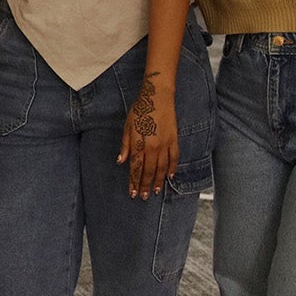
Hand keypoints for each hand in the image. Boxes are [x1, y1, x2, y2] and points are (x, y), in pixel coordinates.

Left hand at [118, 75, 178, 197]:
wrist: (158, 98)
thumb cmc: (140, 111)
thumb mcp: (127, 127)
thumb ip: (125, 145)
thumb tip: (120, 161)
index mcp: (139, 145)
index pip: (135, 168)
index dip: (133, 182)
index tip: (132, 192)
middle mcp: (153, 148)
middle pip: (148, 171)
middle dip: (144, 185)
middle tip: (143, 197)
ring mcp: (165, 145)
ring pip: (161, 168)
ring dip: (158, 181)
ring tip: (156, 192)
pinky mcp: (174, 140)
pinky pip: (174, 158)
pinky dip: (172, 168)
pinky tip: (170, 177)